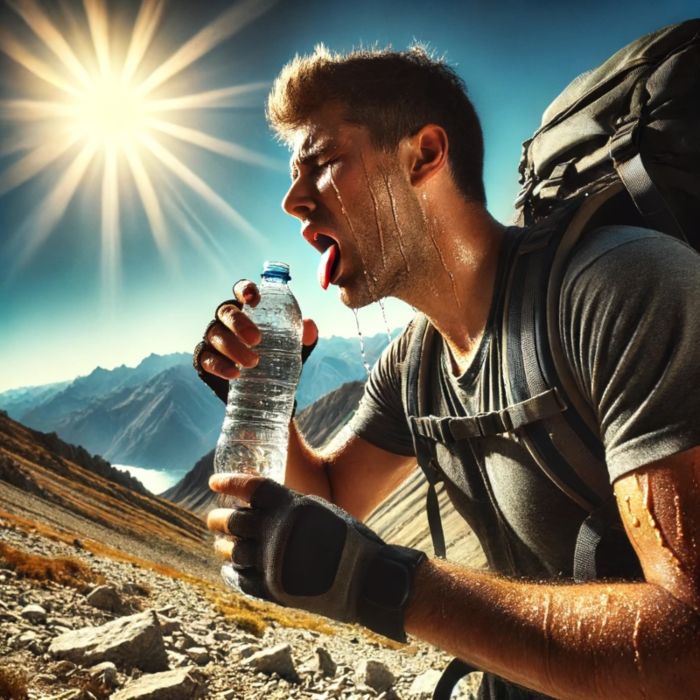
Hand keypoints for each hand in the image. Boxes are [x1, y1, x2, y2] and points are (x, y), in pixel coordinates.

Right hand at [193, 279, 318, 401]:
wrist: (264, 387)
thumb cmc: (276, 354)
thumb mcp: (292, 345)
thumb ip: (302, 334)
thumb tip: (309, 327)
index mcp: (247, 309)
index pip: (241, 291)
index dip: (244, 290)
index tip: (254, 298)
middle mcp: (227, 319)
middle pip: (226, 312)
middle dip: (239, 323)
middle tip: (256, 339)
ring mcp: (214, 338)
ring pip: (215, 335)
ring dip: (232, 347)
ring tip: (253, 362)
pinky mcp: (206, 359)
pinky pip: (206, 359)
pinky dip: (220, 366)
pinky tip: (234, 373)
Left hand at [207, 473, 426, 641]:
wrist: (368, 578)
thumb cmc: (351, 539)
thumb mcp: (322, 510)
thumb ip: (293, 508)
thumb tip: (269, 507)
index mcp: (291, 507)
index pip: (251, 488)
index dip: (230, 482)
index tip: (214, 481)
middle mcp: (276, 532)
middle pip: (234, 521)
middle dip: (218, 518)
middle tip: (212, 518)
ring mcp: (272, 562)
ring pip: (234, 551)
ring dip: (223, 546)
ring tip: (220, 544)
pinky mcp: (274, 589)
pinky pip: (243, 580)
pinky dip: (233, 574)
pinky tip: (229, 570)